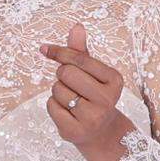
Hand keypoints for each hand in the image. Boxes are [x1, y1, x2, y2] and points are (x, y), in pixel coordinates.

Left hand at [43, 30, 133, 160]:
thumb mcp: (93, 74)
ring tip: (73, 102)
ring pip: (57, 90)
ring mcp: (91, 117)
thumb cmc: (94, 98)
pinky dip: (54, 106)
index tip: (45, 49)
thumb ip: (82, 52)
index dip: (59, 52)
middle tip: (72, 86)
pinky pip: (51, 106)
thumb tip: (77, 27)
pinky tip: (67, 113)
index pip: (79, 58)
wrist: (102, 134)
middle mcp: (106, 99)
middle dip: (62, 76)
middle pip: (66, 73)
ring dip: (58, 93)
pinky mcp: (75, 131)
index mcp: (114, 80)